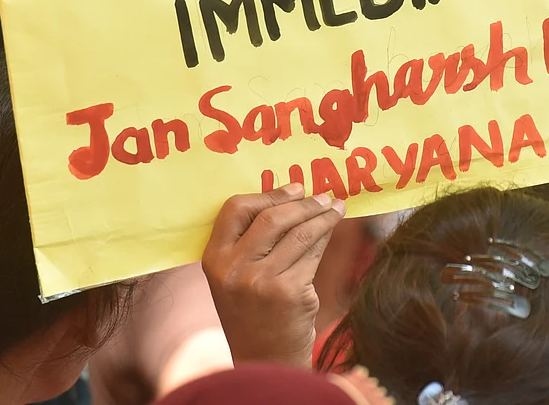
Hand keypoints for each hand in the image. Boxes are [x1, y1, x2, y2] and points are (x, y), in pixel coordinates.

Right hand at [202, 183, 345, 367]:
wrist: (264, 359)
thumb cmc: (252, 312)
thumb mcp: (234, 277)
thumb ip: (248, 242)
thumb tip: (289, 198)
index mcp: (214, 259)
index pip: (235, 209)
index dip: (268, 194)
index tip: (295, 188)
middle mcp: (234, 269)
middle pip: (272, 217)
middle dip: (303, 203)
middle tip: (323, 197)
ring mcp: (262, 281)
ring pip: (299, 234)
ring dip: (322, 216)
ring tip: (335, 208)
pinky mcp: (291, 293)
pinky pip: (313, 254)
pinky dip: (325, 238)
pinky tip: (332, 230)